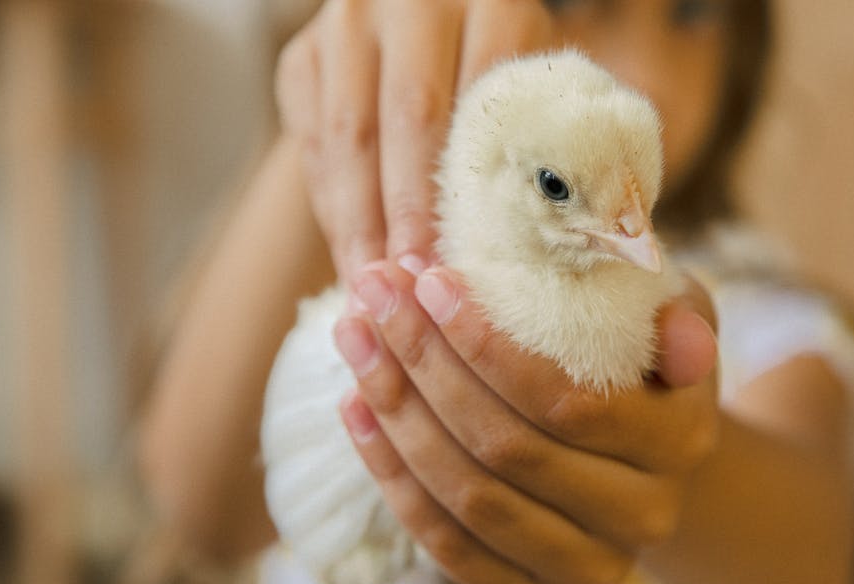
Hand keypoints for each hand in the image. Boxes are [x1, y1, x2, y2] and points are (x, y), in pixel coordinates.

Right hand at [276, 0, 559, 283]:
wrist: (427, 33)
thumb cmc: (504, 91)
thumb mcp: (531, 95)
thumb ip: (542, 147)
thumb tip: (551, 249)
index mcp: (491, 2)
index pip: (479, 102)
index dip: (469, 188)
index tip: (464, 260)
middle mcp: (413, 1)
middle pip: (408, 118)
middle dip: (407, 212)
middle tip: (414, 282)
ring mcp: (349, 24)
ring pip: (347, 136)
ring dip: (359, 220)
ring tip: (376, 286)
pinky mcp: (302, 55)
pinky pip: (311, 143)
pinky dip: (331, 207)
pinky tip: (353, 256)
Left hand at [332, 259, 718, 583]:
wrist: (647, 459)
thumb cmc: (647, 365)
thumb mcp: (677, 319)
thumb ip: (679, 316)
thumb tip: (678, 335)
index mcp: (680, 441)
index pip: (568, 402)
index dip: (488, 346)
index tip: (430, 281)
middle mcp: (643, 516)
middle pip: (505, 450)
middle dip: (426, 364)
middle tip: (377, 295)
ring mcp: (588, 566)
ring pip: (468, 500)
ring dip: (397, 416)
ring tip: (356, 340)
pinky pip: (448, 546)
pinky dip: (393, 478)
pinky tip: (356, 410)